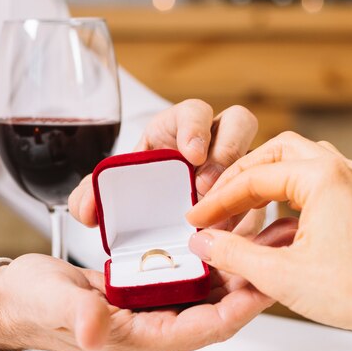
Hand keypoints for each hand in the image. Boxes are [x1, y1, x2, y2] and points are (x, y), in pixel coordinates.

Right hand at [0, 217, 294, 350]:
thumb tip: (96, 327)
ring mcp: (157, 315)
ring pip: (213, 294)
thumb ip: (78, 314)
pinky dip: (214, 259)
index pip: (206, 329)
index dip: (240, 306)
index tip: (268, 278)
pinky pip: (195, 281)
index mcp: (142, 345)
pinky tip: (229, 234)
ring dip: (240, 267)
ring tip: (269, 236)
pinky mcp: (152, 296)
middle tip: (282, 249)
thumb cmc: (34, 305)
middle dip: (252, 281)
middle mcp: (158, 334)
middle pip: (220, 310)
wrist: (18, 301)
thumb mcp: (55, 303)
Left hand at [68, 100, 258, 229]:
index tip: (191, 154)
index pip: (193, 111)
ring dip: (245, 184)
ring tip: (224, 217)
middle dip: (228, 151)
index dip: (196, 127)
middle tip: (206, 187)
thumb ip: (90, 196)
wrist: (154, 222)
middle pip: (239, 123)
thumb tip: (87, 211)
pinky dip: (251, 218)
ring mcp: (236, 167)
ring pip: (261, 157)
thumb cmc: (138, 195)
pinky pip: (264, 199)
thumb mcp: (111, 192)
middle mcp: (212, 143)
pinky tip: (235, 239)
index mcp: (176, 131)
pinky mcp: (251, 196)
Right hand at [186, 132, 351, 350]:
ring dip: (265, 181)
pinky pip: (316, 183)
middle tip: (215, 201)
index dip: (218, 199)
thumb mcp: (278, 274)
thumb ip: (232, 253)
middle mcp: (343, 170)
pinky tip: (272, 227)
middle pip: (276, 153)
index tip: (198, 219)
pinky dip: (288, 196)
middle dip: (240, 177)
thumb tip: (203, 241)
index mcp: (323, 178)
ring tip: (239, 206)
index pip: (254, 178)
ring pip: (297, 162)